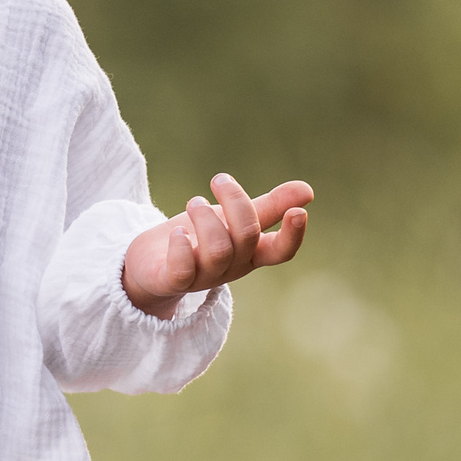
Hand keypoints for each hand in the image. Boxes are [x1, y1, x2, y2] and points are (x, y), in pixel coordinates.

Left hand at [121, 175, 310, 318]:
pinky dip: (181, 247)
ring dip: (206, 218)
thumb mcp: (234, 219)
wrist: (152, 264)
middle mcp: (231, 267)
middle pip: (246, 237)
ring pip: (217, 250)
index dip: (292, 236)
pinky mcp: (173, 281)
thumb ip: (268, 207)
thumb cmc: (200, 238)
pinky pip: (182, 270)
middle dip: (236, 202)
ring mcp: (203, 276)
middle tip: (219, 180)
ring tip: (194, 202)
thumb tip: (308, 191)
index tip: (298, 212)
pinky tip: (177, 232)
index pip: (280, 252)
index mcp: (251, 253)